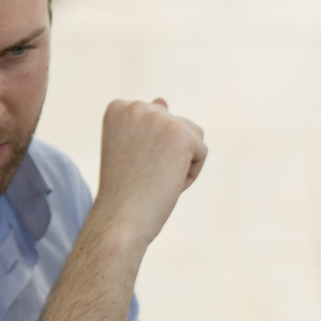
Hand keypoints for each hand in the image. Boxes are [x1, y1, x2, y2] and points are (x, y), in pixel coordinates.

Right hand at [88, 99, 207, 250]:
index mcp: (119, 107)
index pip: (159, 119)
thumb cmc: (124, 191)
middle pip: (178, 125)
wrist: (119, 220)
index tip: (130, 164)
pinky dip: (189, 174)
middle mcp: (137, 107)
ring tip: (154, 178)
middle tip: (142, 174)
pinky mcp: (182, 135)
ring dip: (181, 162)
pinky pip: (201, 153)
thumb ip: (147, 123)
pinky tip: (166, 183)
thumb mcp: (131, 149)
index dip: (151, 149)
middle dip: (168, 154)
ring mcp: (160, 118)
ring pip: (193, 137)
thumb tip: (162, 100)